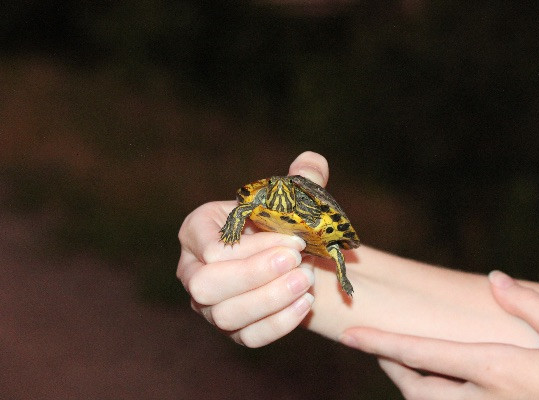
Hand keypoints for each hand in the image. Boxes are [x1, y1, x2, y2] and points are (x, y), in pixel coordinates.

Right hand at [176, 151, 329, 346]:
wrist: (286, 255)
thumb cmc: (280, 222)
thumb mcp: (288, 197)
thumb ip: (302, 179)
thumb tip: (313, 161)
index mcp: (196, 231)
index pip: (213, 247)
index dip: (255, 245)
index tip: (296, 238)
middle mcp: (192, 271)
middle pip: (207, 285)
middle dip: (255, 274)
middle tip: (297, 260)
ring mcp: (209, 306)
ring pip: (225, 315)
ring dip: (269, 300)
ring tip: (306, 281)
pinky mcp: (232, 330)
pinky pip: (247, 337)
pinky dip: (278, 324)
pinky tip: (306, 303)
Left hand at [340, 270, 538, 399]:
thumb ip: (530, 305)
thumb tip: (495, 278)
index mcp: (495, 369)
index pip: (421, 353)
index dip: (380, 342)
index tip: (349, 336)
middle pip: (416, 389)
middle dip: (392, 368)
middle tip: (381, 350)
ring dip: (413, 387)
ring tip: (406, 366)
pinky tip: (445, 386)